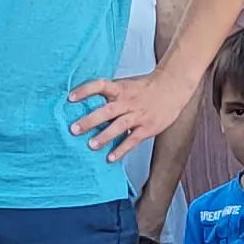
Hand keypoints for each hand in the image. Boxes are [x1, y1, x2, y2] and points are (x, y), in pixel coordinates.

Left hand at [67, 68, 193, 157]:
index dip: (85, 90)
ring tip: (91, 145)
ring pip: (119, 126)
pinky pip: (132, 140)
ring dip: (104, 136)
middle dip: (90, 120)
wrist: (173, 87)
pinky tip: (110, 158)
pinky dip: (121, 150)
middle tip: (74, 129)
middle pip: (107, 110)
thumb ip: (110, 94)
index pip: (100, 85)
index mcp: (121, 89)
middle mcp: (128, 102)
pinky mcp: (147, 128)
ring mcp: (138, 115)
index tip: (70, 98)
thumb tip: (87, 103)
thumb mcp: (127, 85)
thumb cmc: (146, 87)